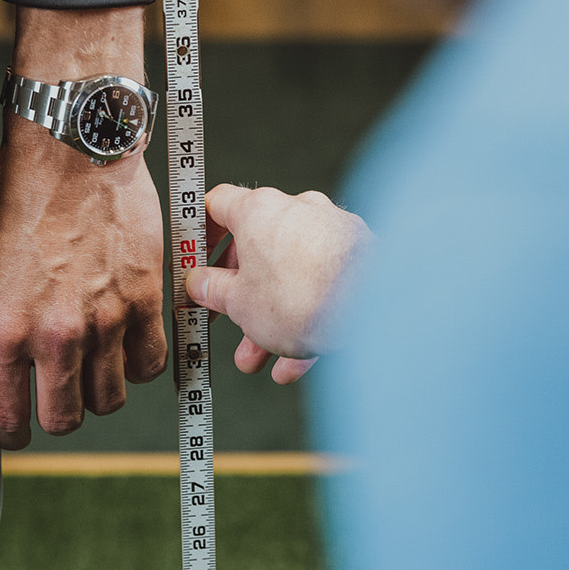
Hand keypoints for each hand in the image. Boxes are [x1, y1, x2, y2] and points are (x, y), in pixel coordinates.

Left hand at [0, 7, 167, 447]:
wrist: (75, 146)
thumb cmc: (22, 193)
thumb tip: (7, 365)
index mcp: (3, 327)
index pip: (6, 417)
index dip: (11, 430)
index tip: (17, 425)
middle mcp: (54, 334)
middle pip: (65, 418)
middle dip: (61, 413)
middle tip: (59, 394)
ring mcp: (106, 320)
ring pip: (111, 397)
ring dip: (103, 390)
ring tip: (97, 366)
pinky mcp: (146, 300)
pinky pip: (152, 363)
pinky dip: (142, 362)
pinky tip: (129, 342)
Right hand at [185, 184, 371, 383]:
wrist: (375, 307)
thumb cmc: (301, 297)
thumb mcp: (239, 302)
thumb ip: (212, 290)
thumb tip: (198, 282)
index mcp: (259, 210)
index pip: (217, 204)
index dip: (200, 234)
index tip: (194, 262)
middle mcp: (297, 211)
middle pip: (256, 249)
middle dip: (239, 294)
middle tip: (225, 319)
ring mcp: (331, 231)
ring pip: (290, 276)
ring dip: (271, 319)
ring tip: (259, 359)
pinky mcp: (359, 255)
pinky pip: (323, 287)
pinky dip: (306, 321)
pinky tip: (294, 365)